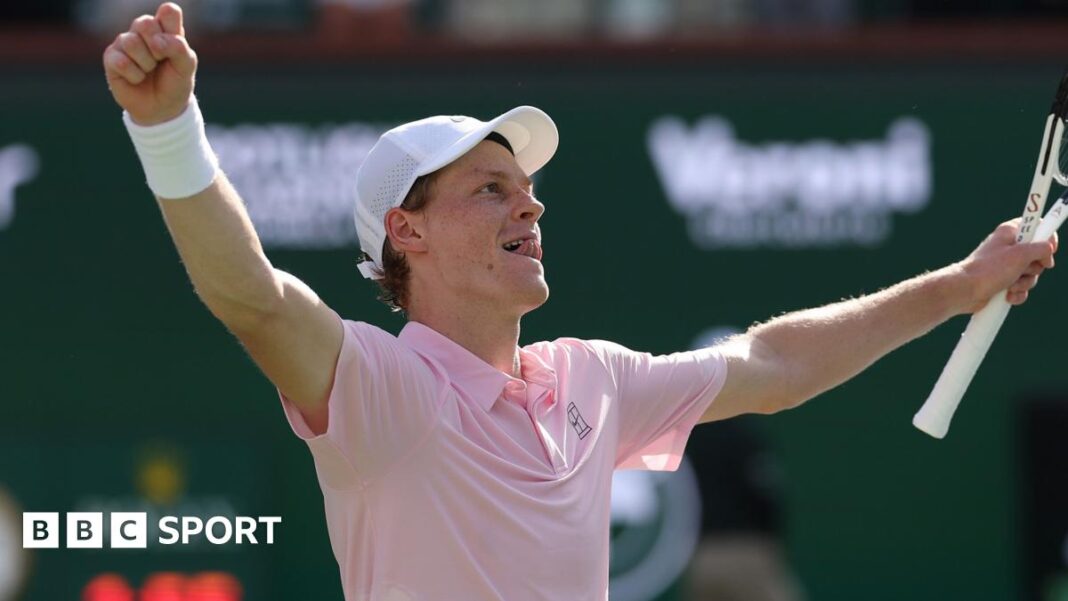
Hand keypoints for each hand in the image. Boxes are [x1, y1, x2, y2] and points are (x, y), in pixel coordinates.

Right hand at [102, 3, 196, 125]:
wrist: (162, 108)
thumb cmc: (175, 83)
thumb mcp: (186, 67)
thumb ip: (179, 48)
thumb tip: (156, 41)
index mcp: (165, 27)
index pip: (168, 11)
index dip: (171, 29)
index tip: (174, 45)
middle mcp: (143, 30)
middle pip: (145, 23)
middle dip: (158, 49)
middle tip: (161, 62)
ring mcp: (125, 42)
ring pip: (131, 42)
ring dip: (146, 64)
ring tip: (148, 71)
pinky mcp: (111, 57)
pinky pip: (121, 61)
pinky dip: (135, 75)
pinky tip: (137, 79)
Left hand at [958, 218, 1056, 311]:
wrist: (965, 291)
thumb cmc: (989, 269)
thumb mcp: (1021, 254)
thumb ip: (1041, 248)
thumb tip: (1048, 250)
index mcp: (1010, 232)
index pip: (1037, 226)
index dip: (1047, 238)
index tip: (1050, 249)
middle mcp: (1009, 247)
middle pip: (1038, 255)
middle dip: (1034, 268)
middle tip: (1022, 269)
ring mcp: (1006, 266)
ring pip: (1031, 275)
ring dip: (1024, 283)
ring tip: (1010, 285)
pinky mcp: (1004, 281)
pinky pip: (1022, 288)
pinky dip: (1017, 293)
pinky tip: (1007, 295)